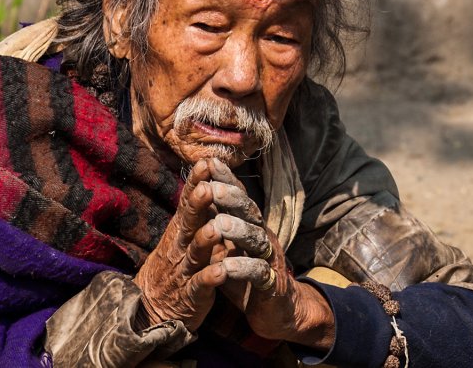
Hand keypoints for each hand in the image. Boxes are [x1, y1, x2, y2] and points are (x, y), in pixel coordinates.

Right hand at [132, 158, 274, 331]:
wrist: (151, 311)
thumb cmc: (174, 265)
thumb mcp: (180, 235)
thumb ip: (193, 211)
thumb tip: (206, 178)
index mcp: (180, 230)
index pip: (187, 202)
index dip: (195, 183)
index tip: (205, 162)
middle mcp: (180, 246)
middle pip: (189, 222)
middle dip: (197, 205)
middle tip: (205, 187)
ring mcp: (185, 269)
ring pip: (195, 252)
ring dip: (204, 239)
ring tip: (214, 228)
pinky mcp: (192, 294)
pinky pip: (200, 285)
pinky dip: (211, 278)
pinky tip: (221, 271)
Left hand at [206, 163, 334, 350]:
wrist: (278, 310)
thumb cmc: (246, 273)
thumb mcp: (227, 246)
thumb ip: (214, 222)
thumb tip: (195, 192)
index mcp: (249, 223)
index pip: (238, 195)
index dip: (225, 178)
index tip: (208, 162)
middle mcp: (261, 235)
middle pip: (248, 210)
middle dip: (230, 198)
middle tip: (211, 187)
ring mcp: (269, 258)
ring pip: (255, 238)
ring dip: (236, 231)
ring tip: (218, 225)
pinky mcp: (271, 283)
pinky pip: (258, 273)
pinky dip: (242, 269)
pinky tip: (226, 267)